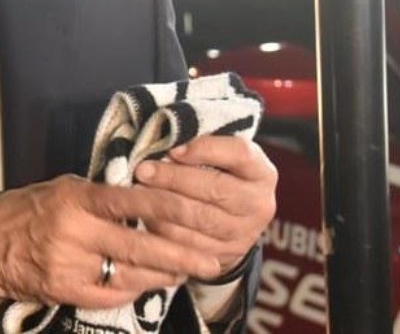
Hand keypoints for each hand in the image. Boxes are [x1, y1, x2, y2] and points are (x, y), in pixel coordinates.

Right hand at [0, 175, 221, 308]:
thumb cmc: (21, 210)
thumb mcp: (59, 188)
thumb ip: (99, 195)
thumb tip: (142, 196)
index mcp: (76, 200)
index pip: (132, 202)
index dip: (170, 208)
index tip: (201, 210)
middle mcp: (76, 233)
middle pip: (140, 246)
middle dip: (181, 254)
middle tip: (212, 258)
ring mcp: (72, 266)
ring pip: (132, 274)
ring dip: (164, 274)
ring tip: (189, 270)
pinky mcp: (68, 292)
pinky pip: (113, 294)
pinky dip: (136, 289)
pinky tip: (152, 283)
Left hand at [135, 136, 277, 272]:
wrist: (231, 226)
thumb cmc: (217, 178)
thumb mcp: (220, 159)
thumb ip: (200, 148)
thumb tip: (161, 143)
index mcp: (262, 173)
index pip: (240, 153)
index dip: (205, 149)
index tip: (173, 149)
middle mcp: (259, 204)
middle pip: (214, 188)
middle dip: (172, 178)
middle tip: (142, 170)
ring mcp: (243, 234)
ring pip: (198, 218)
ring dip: (161, 203)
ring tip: (137, 191)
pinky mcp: (222, 257)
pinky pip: (186, 242)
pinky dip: (161, 228)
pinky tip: (144, 214)